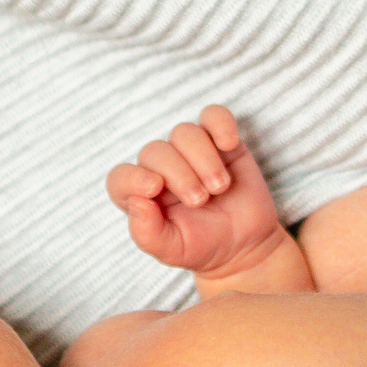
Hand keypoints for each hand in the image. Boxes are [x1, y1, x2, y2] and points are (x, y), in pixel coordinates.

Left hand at [107, 107, 285, 277]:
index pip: (121, 176)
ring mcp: (190, 152)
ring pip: (184, 132)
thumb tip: (136, 202)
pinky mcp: (220, 142)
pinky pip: (214, 115)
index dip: (133, 177)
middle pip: (155, 151)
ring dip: (202, 158)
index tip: (155, 189)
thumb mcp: (172, 250)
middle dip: (179, 175)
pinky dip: (221, 124)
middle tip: (199, 200)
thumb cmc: (202, 246)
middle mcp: (161, 168)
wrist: (245, 245)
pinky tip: (229, 144)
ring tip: (218, 187)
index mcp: (141, 194)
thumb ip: (148, 233)